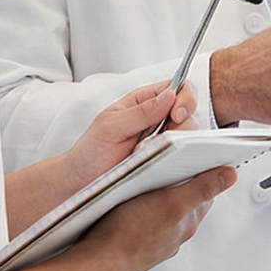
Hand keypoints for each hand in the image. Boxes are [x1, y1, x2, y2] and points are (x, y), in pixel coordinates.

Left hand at [64, 79, 197, 192]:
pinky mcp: (167, 159)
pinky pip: (184, 156)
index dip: (184, 99)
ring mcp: (164, 140)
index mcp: (145, 101)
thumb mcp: (111, 126)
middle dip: (182, 125)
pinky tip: (160, 164)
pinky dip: (178, 159)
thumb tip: (170, 95)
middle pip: (190, 112)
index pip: (179, 88)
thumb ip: (141, 111)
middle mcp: (159, 118)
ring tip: (147, 153)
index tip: (175, 115)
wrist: (81, 182)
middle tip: (162, 138)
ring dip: (175, 144)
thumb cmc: (91, 151)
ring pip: (190, 135)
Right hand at [78, 164, 235, 270]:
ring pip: (164, 211)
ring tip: (146, 180)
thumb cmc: (130, 234)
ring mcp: (155, 239)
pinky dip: (142, 209)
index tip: (198, 158)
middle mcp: (175, 233)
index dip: (204, 172)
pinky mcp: (136, 242)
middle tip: (169, 164)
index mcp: (188, 221)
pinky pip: (144, 221)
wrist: (98, 262)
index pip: (205, 192)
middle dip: (180, 182)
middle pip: (185, 200)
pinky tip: (129, 203)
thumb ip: (202, 189)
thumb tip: (231, 176)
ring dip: (159, 195)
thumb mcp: (171, 203)